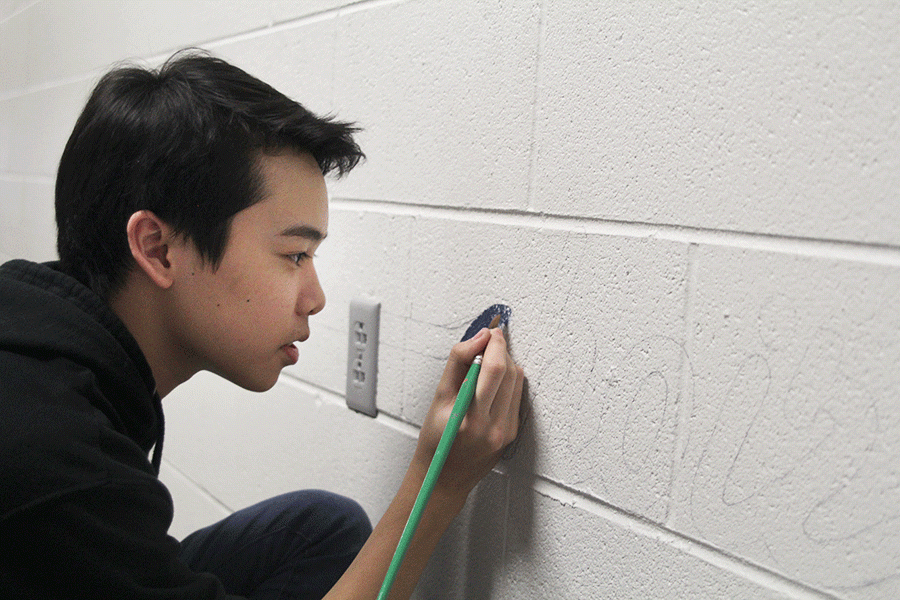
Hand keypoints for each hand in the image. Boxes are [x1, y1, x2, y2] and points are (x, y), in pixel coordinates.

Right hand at [413, 327, 524, 497]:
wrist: (444, 478)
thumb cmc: (435, 442)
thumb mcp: (438, 398)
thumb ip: (458, 363)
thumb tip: (479, 338)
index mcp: (471, 417)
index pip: (494, 369)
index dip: (494, 343)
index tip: (489, 331)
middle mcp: (494, 426)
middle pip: (509, 372)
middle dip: (500, 350)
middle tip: (488, 341)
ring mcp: (506, 431)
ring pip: (517, 381)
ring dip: (505, 364)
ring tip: (487, 363)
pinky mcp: (513, 432)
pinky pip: (517, 396)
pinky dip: (507, 382)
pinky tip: (492, 383)